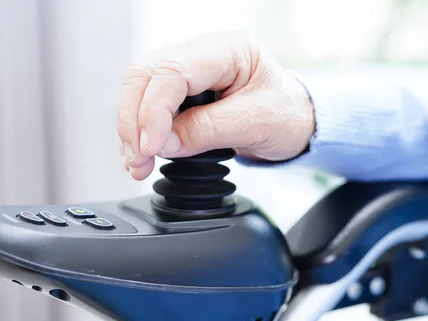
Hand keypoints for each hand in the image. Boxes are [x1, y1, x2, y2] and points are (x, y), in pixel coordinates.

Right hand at [117, 31, 314, 179]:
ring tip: (138, 164)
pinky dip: (138, 132)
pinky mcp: (180, 93)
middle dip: (134, 121)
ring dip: (131, 129)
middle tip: (138, 160)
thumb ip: (207, 131)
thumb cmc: (286, 113)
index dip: (153, 112)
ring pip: (138, 90)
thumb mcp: (255, 123)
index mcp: (226, 50)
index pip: (172, 72)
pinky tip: (142, 154)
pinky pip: (146, 106)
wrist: (296, 122)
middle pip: (144, 76)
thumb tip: (163, 144)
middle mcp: (200, 54)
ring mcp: (187, 71)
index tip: (151, 148)